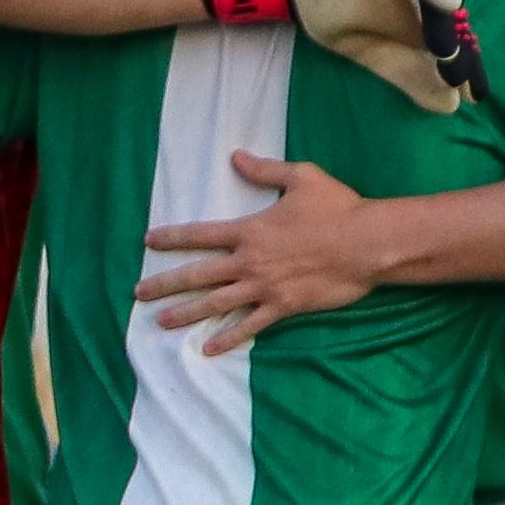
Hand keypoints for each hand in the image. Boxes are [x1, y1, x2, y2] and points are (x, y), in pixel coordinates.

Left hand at [134, 154, 396, 350]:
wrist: (366, 244)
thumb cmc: (337, 208)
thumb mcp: (301, 178)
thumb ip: (265, 170)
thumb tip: (236, 156)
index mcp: (250, 230)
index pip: (200, 234)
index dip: (172, 237)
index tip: (148, 241)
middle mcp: (250, 261)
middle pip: (198, 274)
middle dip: (165, 283)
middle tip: (138, 292)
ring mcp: (264, 287)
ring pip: (216, 303)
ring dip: (186, 313)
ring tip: (161, 322)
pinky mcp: (283, 307)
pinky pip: (249, 326)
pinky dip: (228, 338)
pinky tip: (208, 348)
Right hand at [222, 0, 479, 113]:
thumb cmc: (346, 19)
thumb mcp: (379, 58)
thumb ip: (411, 77)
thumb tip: (453, 105)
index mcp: (429, 21)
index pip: (456, 45)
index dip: (465, 69)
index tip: (472, 95)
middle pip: (455, 23)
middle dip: (461, 53)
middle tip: (464, 82)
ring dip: (450, 26)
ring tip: (451, 54)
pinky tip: (451, 1)